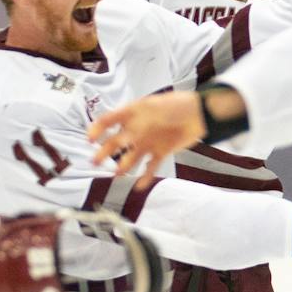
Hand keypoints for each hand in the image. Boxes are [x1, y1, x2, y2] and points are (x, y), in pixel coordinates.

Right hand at [88, 90, 206, 182]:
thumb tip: (122, 134)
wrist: (201, 113)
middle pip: (116, 142)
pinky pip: (150, 167)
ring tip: (116, 174)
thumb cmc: (178, 104)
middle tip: (95, 161)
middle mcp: (137, 129)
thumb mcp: (154, 105)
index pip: (109, 120)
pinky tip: (138, 187)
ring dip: (122, 166)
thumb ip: (137, 120)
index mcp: (133, 114)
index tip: (90, 139)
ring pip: (131, 157)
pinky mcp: (161, 152)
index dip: (97, 129)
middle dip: (104, 152)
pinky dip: (145, 178)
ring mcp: (148, 142)